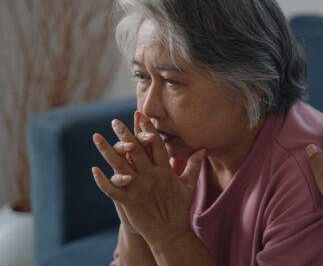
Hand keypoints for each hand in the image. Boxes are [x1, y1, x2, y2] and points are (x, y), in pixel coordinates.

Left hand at [91, 113, 204, 245]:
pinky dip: (102, 180)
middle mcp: (151, 177)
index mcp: (165, 171)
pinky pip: (112, 190)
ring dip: (107, 151)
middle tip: (114, 121)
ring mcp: (139, 189)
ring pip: (120, 166)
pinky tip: (94, 169)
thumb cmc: (180, 209)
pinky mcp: (129, 202)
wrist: (170, 233)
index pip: (155, 145)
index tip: (140, 116)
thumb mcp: (189, 186)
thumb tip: (202, 149)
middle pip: (136, 151)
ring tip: (96, 137)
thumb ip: (194, 166)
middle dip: (125, 134)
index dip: (147, 129)